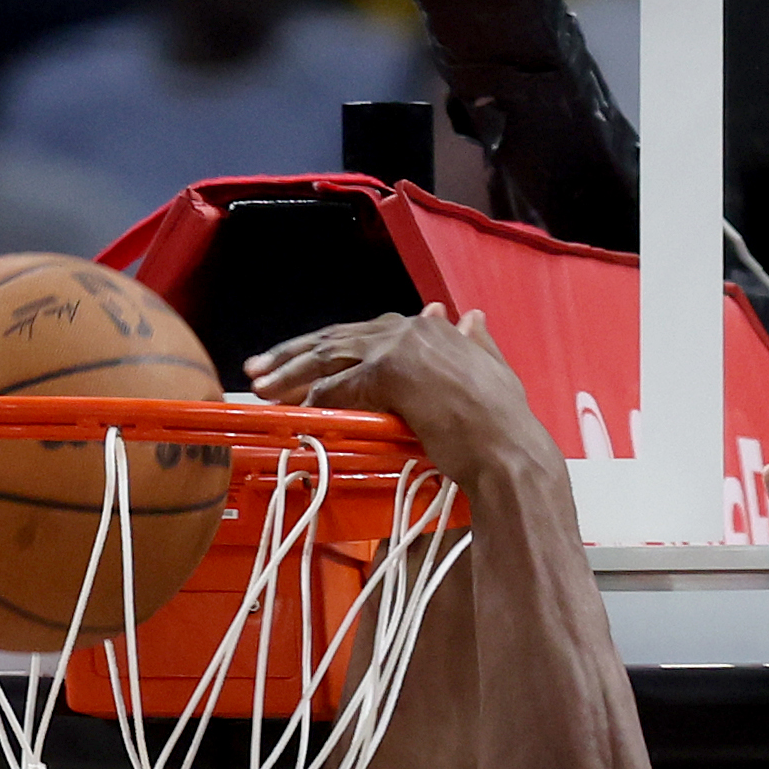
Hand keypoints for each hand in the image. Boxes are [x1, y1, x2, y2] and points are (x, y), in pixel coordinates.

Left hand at [246, 305, 534, 492]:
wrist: (512, 451)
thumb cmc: (505, 425)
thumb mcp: (491, 372)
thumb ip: (474, 343)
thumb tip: (470, 317)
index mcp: (429, 329)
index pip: (363, 332)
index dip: (328, 346)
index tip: (300, 359)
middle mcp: (410, 329)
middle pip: (337, 337)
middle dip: (293, 354)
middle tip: (257, 368)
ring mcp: (400, 348)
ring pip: (330, 356)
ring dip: (290, 372)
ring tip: (260, 386)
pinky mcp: (391, 375)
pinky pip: (341, 386)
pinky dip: (316, 397)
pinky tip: (295, 409)